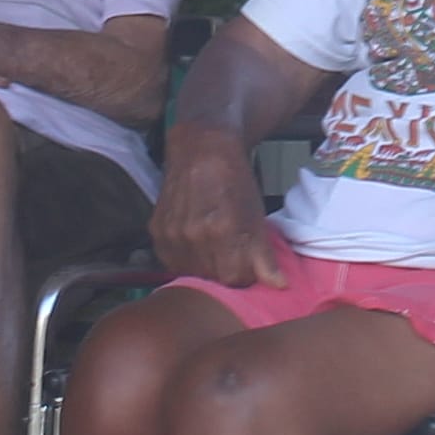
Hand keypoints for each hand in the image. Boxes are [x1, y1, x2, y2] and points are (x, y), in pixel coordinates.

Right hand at [146, 147, 292, 289]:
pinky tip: (194, 242)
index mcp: (222, 230)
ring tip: (213, 246)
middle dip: (225, 270)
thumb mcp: (256, 215)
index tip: (247, 263)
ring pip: (191, 273)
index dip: (244, 274)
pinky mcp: (156, 231)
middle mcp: (193, 235)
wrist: (202, 148)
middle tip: (231, 252)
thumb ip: (263, 254)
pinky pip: (171, 261)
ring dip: (204, 266)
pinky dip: (184, 258)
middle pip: (212, 278)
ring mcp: (172, 233)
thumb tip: (278, 286)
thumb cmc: (235, 180)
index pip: (234, 279)